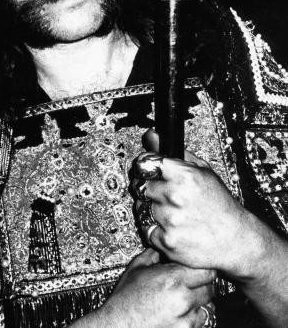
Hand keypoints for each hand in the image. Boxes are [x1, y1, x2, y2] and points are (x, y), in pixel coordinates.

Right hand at [96, 249, 214, 326]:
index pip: (206, 270)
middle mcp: (182, 298)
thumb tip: (163, 248)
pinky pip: (201, 320)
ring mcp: (185, 318)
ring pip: (208, 304)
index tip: (196, 267)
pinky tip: (181, 311)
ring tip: (184, 297)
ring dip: (200, 300)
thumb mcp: (136, 269)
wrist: (117, 326)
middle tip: (191, 281)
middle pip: (210, 287)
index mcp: (172, 279)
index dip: (202, 267)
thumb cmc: (124, 300)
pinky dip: (195, 315)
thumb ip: (153, 254)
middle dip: (202, 283)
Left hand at [133, 153, 253, 275]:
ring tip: (172, 212)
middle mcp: (175, 196)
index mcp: (184, 175)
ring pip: (141, 207)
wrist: (235, 239)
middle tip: (165, 194)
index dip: (145, 167)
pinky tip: (171, 226)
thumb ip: (174, 153)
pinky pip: (145, 228)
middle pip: (141, 185)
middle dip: (150, 188)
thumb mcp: (202, 171)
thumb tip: (151, 135)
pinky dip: (154, 228)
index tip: (148, 170)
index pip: (145, 163)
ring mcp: (169, 219)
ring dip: (151, 209)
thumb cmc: (220, 204)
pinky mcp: (166, 241)